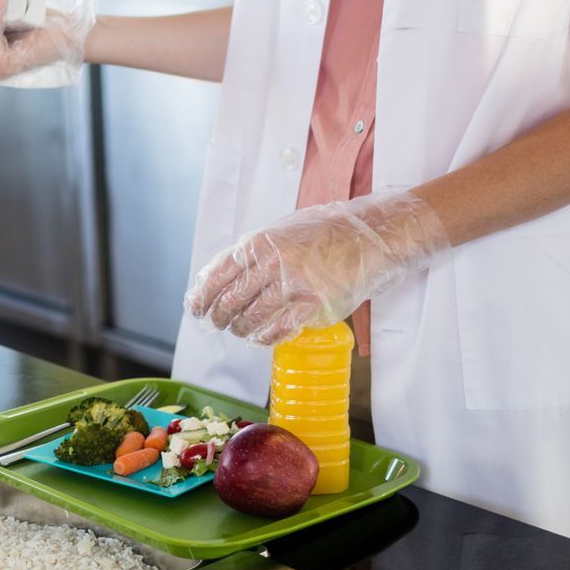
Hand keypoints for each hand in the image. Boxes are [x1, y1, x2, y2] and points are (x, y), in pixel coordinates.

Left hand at [185, 189, 450, 345]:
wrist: (372, 235)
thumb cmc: (325, 234)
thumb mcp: (282, 232)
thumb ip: (252, 254)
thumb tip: (216, 279)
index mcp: (260, 243)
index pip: (217, 275)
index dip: (202, 297)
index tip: (196, 309)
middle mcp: (273, 263)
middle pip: (230, 301)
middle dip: (219, 317)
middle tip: (220, 323)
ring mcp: (294, 284)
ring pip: (251, 318)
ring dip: (241, 329)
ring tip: (241, 330)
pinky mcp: (315, 304)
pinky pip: (278, 330)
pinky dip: (264, 338)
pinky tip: (261, 337)